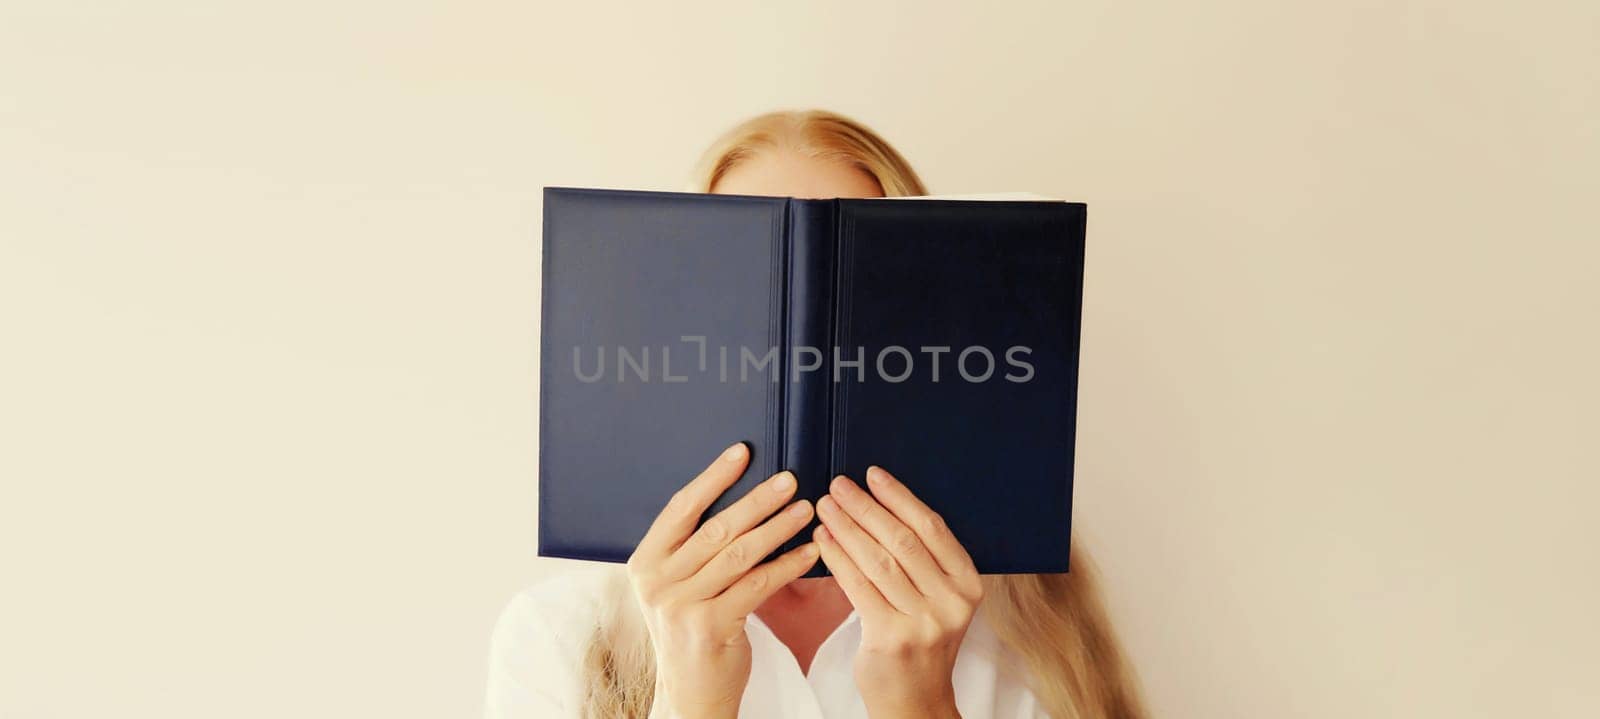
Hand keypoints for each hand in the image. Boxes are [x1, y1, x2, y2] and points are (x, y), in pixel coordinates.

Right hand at [625, 442, 820, 718]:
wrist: (689, 694)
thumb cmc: (692, 632)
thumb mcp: (677, 587)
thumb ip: (694, 549)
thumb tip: (739, 497)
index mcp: (646, 562)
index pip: (681, 508)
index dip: (713, 477)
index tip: (742, 451)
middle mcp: (657, 581)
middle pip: (715, 528)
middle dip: (757, 500)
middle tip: (790, 479)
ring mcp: (681, 605)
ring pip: (740, 554)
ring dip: (778, 528)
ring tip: (806, 509)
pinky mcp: (711, 627)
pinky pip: (758, 585)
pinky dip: (787, 564)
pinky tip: (809, 551)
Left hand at [814, 466, 982, 718]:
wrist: (916, 701)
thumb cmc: (921, 642)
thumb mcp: (938, 601)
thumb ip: (923, 562)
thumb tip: (879, 508)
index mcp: (967, 585)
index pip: (932, 528)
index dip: (900, 497)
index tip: (873, 475)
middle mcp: (951, 601)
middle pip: (902, 540)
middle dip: (866, 507)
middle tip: (838, 485)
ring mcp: (923, 621)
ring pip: (878, 560)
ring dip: (847, 527)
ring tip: (825, 507)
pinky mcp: (891, 637)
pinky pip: (858, 585)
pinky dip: (838, 557)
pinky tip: (823, 539)